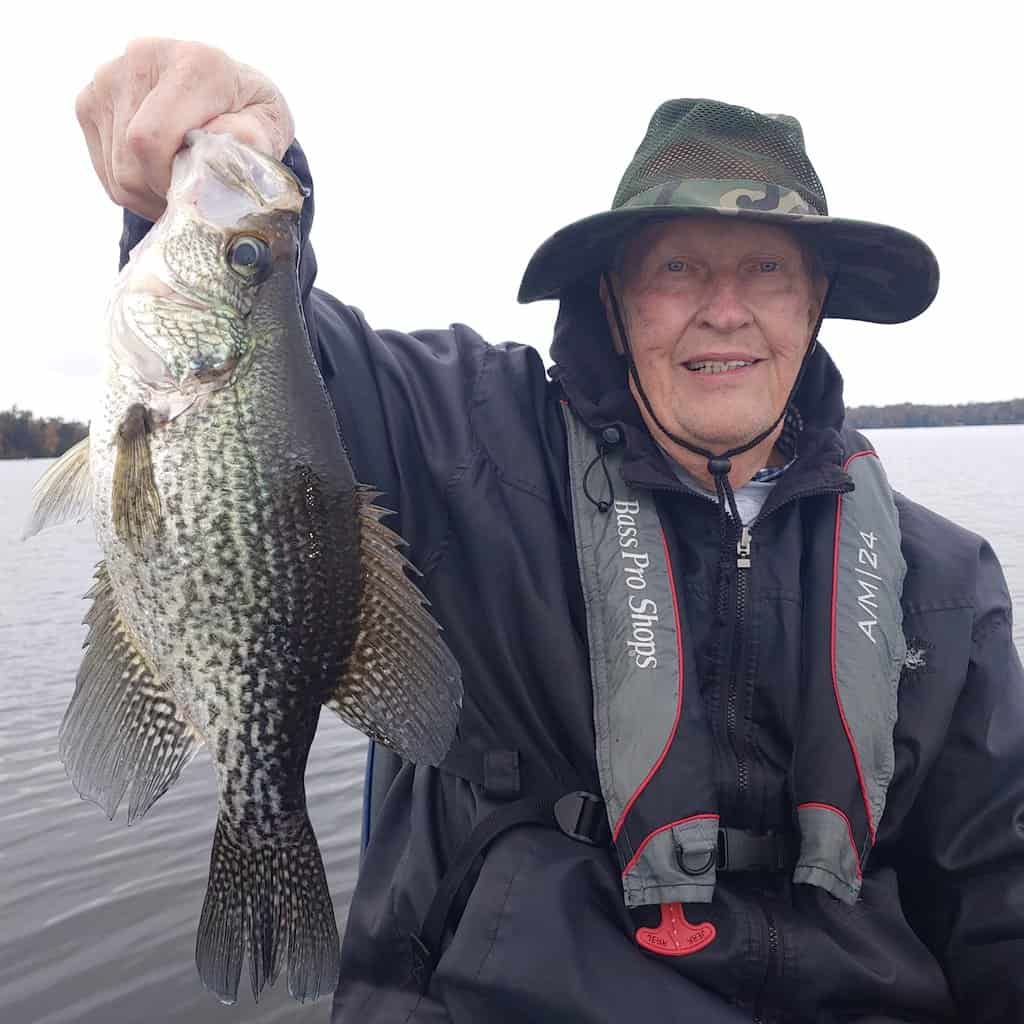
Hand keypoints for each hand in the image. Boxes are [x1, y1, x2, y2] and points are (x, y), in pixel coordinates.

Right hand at [76, 38, 294, 220]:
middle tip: (191, 195)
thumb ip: (252, 137)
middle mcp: (142, 59)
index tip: (196, 191)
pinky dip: (132, 188)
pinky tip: (158, 174)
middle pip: (130, 162)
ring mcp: (108, 78)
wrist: (226, 91)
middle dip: (161, 193)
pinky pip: (104, 171)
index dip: (168, 180)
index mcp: (194, 64)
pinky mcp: (90, 100)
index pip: (150, 138)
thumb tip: (216, 142)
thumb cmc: (248, 113)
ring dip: (149, 196)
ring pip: (116, 173)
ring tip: (178, 183)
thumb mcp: (270, 125)